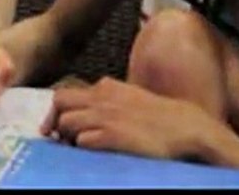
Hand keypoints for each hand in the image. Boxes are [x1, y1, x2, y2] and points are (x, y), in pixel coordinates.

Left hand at [41, 77, 209, 159]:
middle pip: (59, 103)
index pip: (65, 94)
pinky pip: (83, 141)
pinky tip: (93, 152)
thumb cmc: (157, 117)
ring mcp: (106, 116)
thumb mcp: (128, 98)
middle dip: (56, 120)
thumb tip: (84, 112)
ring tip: (79, 147)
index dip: (57, 112)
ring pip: (67, 122)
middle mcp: (101, 98)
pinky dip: (82, 147)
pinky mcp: (113, 135)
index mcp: (104, 87)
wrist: (185, 127)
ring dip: (68, 136)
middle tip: (60, 137)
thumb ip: (106, 100)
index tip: (53, 128)